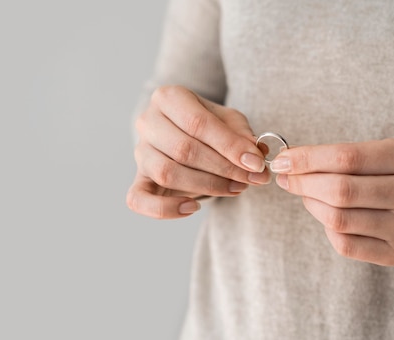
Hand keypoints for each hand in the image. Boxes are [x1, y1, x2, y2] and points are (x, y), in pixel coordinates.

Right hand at [126, 85, 269, 218]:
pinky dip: (166, 208)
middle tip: (252, 179)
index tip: (256, 164)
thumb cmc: (207, 126)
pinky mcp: (137, 180)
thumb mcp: (229, 121)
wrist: (182, 133)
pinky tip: (193, 207)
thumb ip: (242, 135)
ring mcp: (140, 152)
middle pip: (184, 149)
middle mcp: (147, 122)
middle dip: (224, 168)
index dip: (229, 146)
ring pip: (167, 173)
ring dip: (207, 186)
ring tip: (235, 188)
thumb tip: (256, 154)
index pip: (198, 123)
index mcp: (168, 97)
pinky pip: (139, 200)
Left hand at [271, 138, 393, 265]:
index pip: (347, 157)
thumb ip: (348, 155)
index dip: (307, 159)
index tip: (283, 160)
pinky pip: (346, 244)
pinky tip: (327, 215)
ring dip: (311, 204)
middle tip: (286, 178)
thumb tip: (292, 163)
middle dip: (302, 183)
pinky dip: (327, 228)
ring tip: (306, 194)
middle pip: (340, 191)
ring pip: (338, 219)